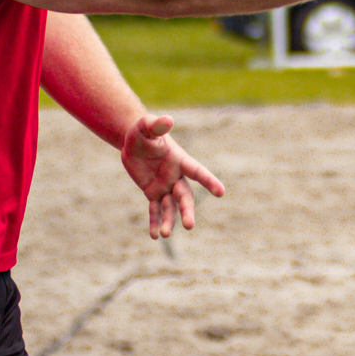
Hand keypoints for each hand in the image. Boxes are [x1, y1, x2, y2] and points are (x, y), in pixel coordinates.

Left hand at [120, 112, 226, 240]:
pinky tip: (155, 235)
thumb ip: (156, 124)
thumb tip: (167, 120)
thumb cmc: (143, 131)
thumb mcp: (146, 126)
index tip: (221, 192)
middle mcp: (175, 176)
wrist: (134, 142)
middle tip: (189, 226)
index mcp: (179, 160)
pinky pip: (155, 209)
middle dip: (187, 210)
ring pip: (171, 207)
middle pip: (184, 196)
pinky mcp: (153, 192)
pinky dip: (155, 221)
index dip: (208, 181)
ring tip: (164, 235)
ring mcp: (165, 186)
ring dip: (168, 220)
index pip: (196, 172)